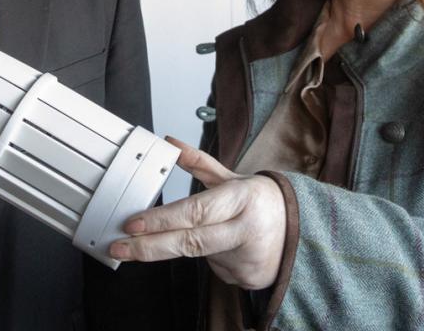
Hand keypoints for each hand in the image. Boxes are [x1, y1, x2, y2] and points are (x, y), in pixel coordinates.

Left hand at [108, 137, 284, 289]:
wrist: (304, 231)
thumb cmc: (263, 201)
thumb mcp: (232, 178)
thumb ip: (198, 162)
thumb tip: (169, 144)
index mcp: (241, 199)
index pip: (194, 212)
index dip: (160, 220)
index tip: (132, 224)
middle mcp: (245, 230)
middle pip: (188, 243)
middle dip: (148, 247)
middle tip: (119, 247)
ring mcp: (247, 258)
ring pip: (199, 256)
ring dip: (194, 246)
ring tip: (218, 232)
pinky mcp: (247, 278)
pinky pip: (215, 269)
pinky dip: (214, 258)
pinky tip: (230, 247)